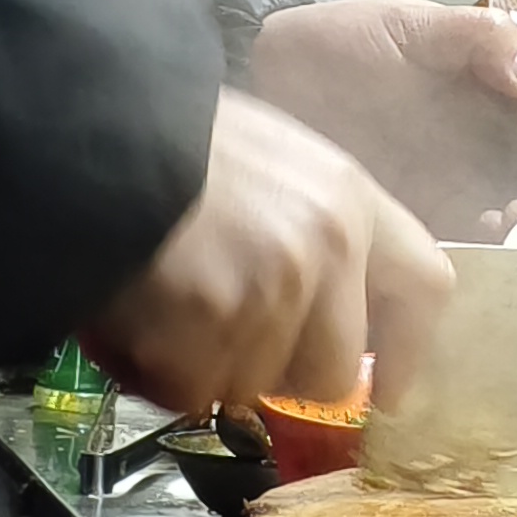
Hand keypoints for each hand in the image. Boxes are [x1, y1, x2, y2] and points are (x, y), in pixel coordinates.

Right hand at [85, 91, 454, 416]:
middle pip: (335, 371)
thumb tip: (334, 309)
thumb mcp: (275, 161)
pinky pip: (194, 390)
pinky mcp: (212, 319)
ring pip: (257, 387)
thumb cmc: (172, 140)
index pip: (427, 287)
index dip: (409, 353)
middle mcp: (327, 245)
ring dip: (209, 367)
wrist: (90, 126)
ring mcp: (272, 286)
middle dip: (282, 374)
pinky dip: (159, 373)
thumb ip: (315, 227)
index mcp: (350, 197)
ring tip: (168, 308)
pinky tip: (137, 320)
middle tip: (229, 340)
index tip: (388, 389)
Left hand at [245, 0, 516, 239]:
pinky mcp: (433, 204)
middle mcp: (487, 115)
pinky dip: (496, 230)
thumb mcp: (407, 24)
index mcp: (489, 64)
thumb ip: (473, 39)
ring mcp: (463, 163)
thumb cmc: (341, 40)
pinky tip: (499, 230)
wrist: (271, 81)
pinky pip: (477, 223)